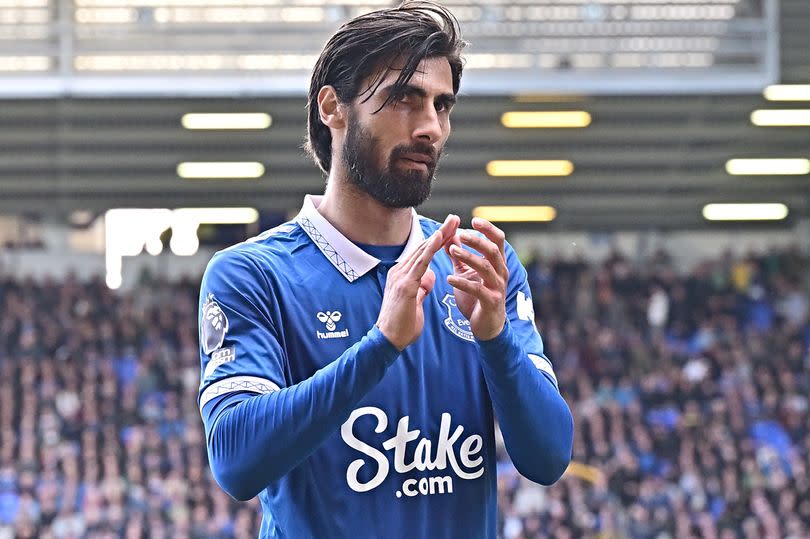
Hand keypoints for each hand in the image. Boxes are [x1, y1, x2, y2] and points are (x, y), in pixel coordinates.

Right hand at [377, 214, 459, 349]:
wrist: (388, 340)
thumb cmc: (402, 325)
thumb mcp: (416, 302)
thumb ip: (422, 288)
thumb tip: (429, 277)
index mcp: (403, 276)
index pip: (422, 254)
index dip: (437, 241)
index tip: (451, 229)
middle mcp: (399, 272)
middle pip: (423, 247)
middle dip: (441, 233)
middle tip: (455, 218)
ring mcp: (400, 277)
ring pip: (422, 251)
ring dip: (439, 236)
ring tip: (452, 223)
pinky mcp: (404, 285)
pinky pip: (420, 264)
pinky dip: (430, 249)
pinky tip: (440, 239)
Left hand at [445, 217, 507, 340]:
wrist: (487, 326)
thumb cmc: (477, 298)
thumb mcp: (467, 273)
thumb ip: (459, 256)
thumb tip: (450, 235)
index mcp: (497, 264)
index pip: (498, 240)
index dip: (488, 229)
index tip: (473, 220)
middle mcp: (501, 273)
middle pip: (493, 251)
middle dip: (476, 241)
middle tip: (460, 234)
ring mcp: (498, 288)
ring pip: (486, 267)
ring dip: (468, 257)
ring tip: (452, 251)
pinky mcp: (491, 302)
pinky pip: (478, 289)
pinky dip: (463, 283)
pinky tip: (449, 278)